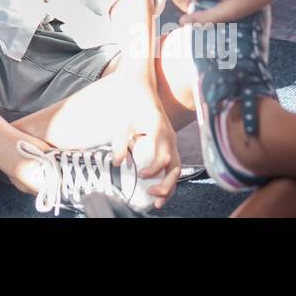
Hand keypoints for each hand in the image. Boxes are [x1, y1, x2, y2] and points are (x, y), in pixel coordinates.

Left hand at [104, 84, 179, 209]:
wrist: (143, 92)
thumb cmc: (132, 108)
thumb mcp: (124, 123)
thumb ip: (121, 142)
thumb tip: (117, 163)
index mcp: (159, 131)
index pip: (162, 155)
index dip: (154, 169)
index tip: (141, 176)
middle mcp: (170, 138)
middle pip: (174, 166)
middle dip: (166, 185)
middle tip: (151, 196)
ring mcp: (173, 142)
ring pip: (177, 169)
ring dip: (170, 187)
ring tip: (158, 203)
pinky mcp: (171, 145)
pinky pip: (174, 165)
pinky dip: (168, 180)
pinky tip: (159, 191)